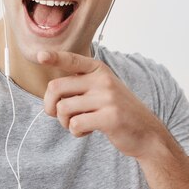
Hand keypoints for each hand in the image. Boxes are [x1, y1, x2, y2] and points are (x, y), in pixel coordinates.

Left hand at [40, 50, 165, 158]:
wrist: (147, 133)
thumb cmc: (118, 110)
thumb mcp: (103, 89)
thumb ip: (81, 84)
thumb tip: (51, 92)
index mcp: (99, 69)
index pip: (72, 60)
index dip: (55, 57)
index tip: (40, 56)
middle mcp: (103, 80)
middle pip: (56, 88)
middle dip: (50, 105)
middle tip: (57, 116)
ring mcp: (107, 98)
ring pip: (63, 109)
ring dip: (64, 122)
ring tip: (77, 124)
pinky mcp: (109, 117)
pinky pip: (75, 124)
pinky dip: (76, 132)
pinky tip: (87, 131)